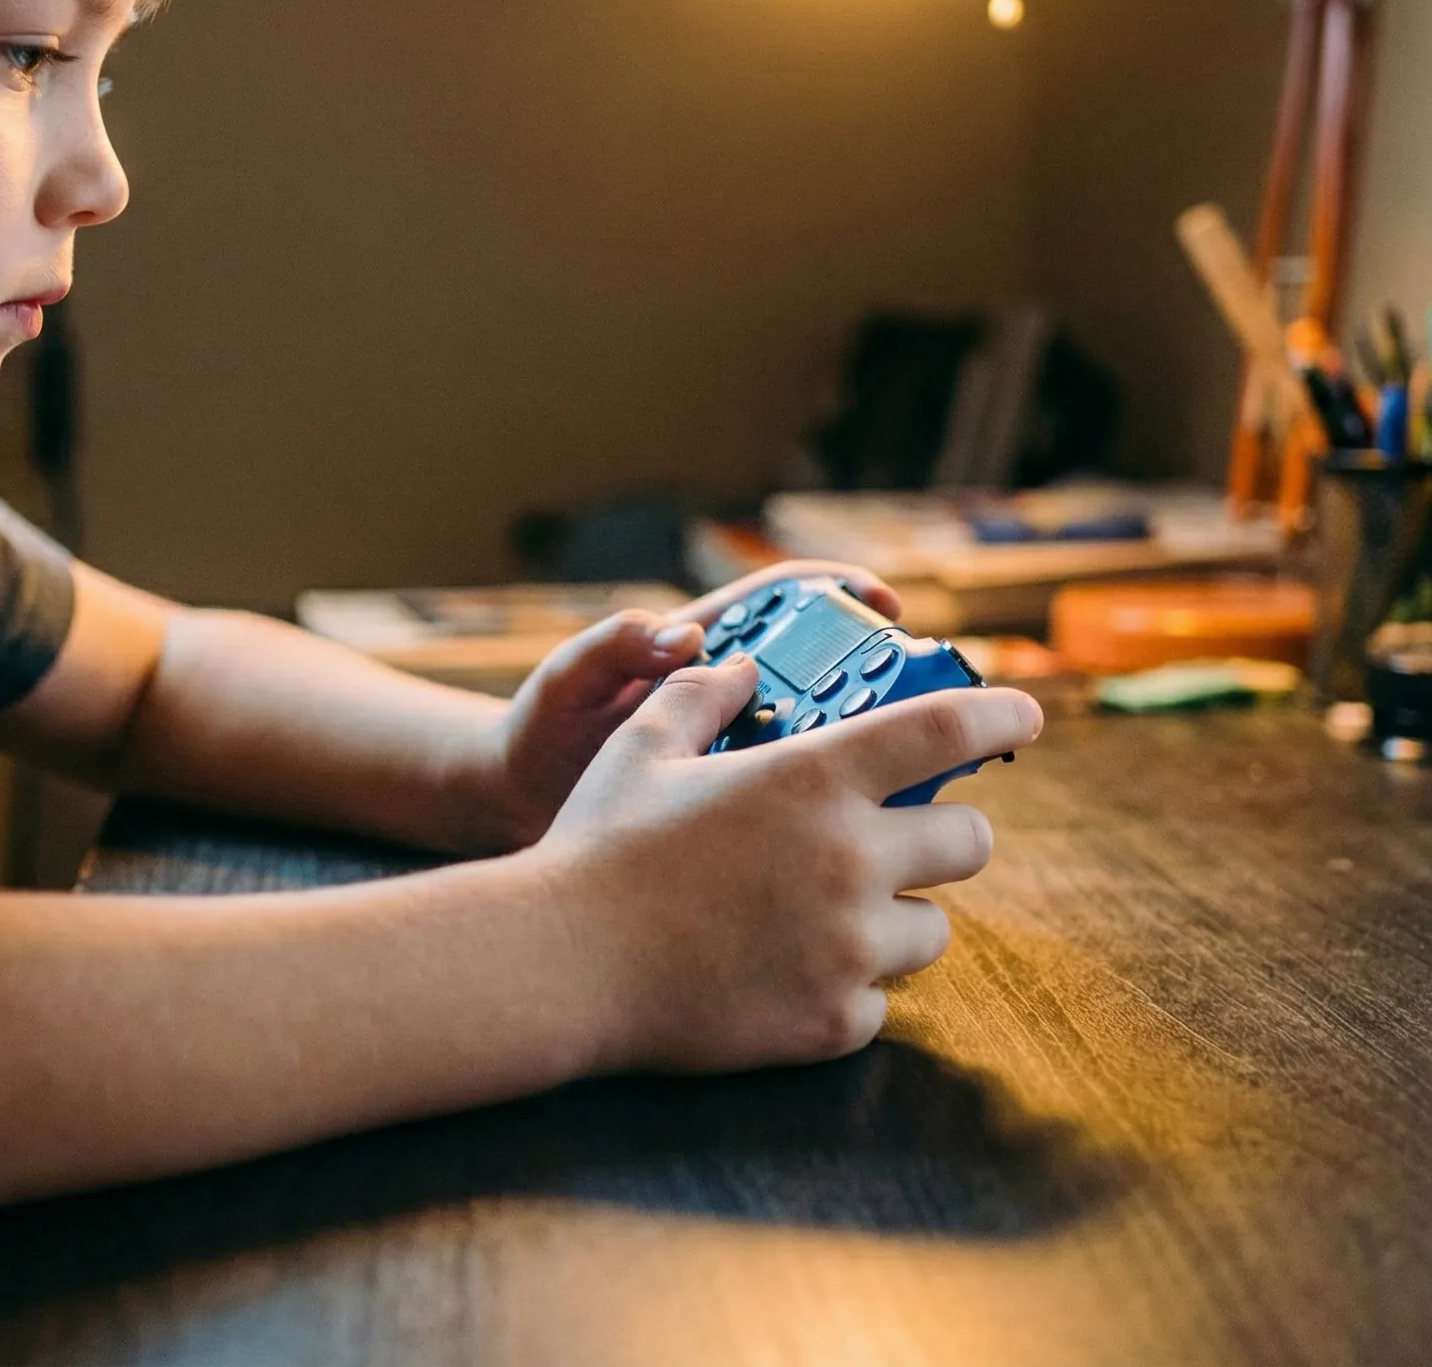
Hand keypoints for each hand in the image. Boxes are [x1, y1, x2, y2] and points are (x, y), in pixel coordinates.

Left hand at [461, 562, 904, 852]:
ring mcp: (739, 756)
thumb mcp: (568, 684)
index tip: (888, 605)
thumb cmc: (539, 733)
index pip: (784, 602)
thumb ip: (614, 648)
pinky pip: (801, 807)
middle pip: (825, 673)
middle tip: (917, 707)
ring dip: (865, 755)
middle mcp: (731, 700)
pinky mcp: (738, 810)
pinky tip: (863, 838)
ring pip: (825, 744)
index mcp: (699, 651)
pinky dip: (833, 815)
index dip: (841, 592)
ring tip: (901, 777)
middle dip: (879, 680)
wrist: (514, 813)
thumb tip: (683, 637)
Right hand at [533, 655, 1044, 1073]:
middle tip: (911, 838)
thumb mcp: (642, 748)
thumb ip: (700, 696)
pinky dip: (850, 987)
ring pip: (933, 931)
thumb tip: (739, 666)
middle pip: (971, 842)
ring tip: (835, 916)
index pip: (947, 731)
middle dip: (949, 835)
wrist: (561, 966)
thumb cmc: (597, 846)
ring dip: (900, 918)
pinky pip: (879, 1000)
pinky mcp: (833, 1020)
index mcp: (815, 779)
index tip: (1025, 717)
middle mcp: (851, 859)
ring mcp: (848, 947)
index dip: (1001, 716)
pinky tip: (792, 972)